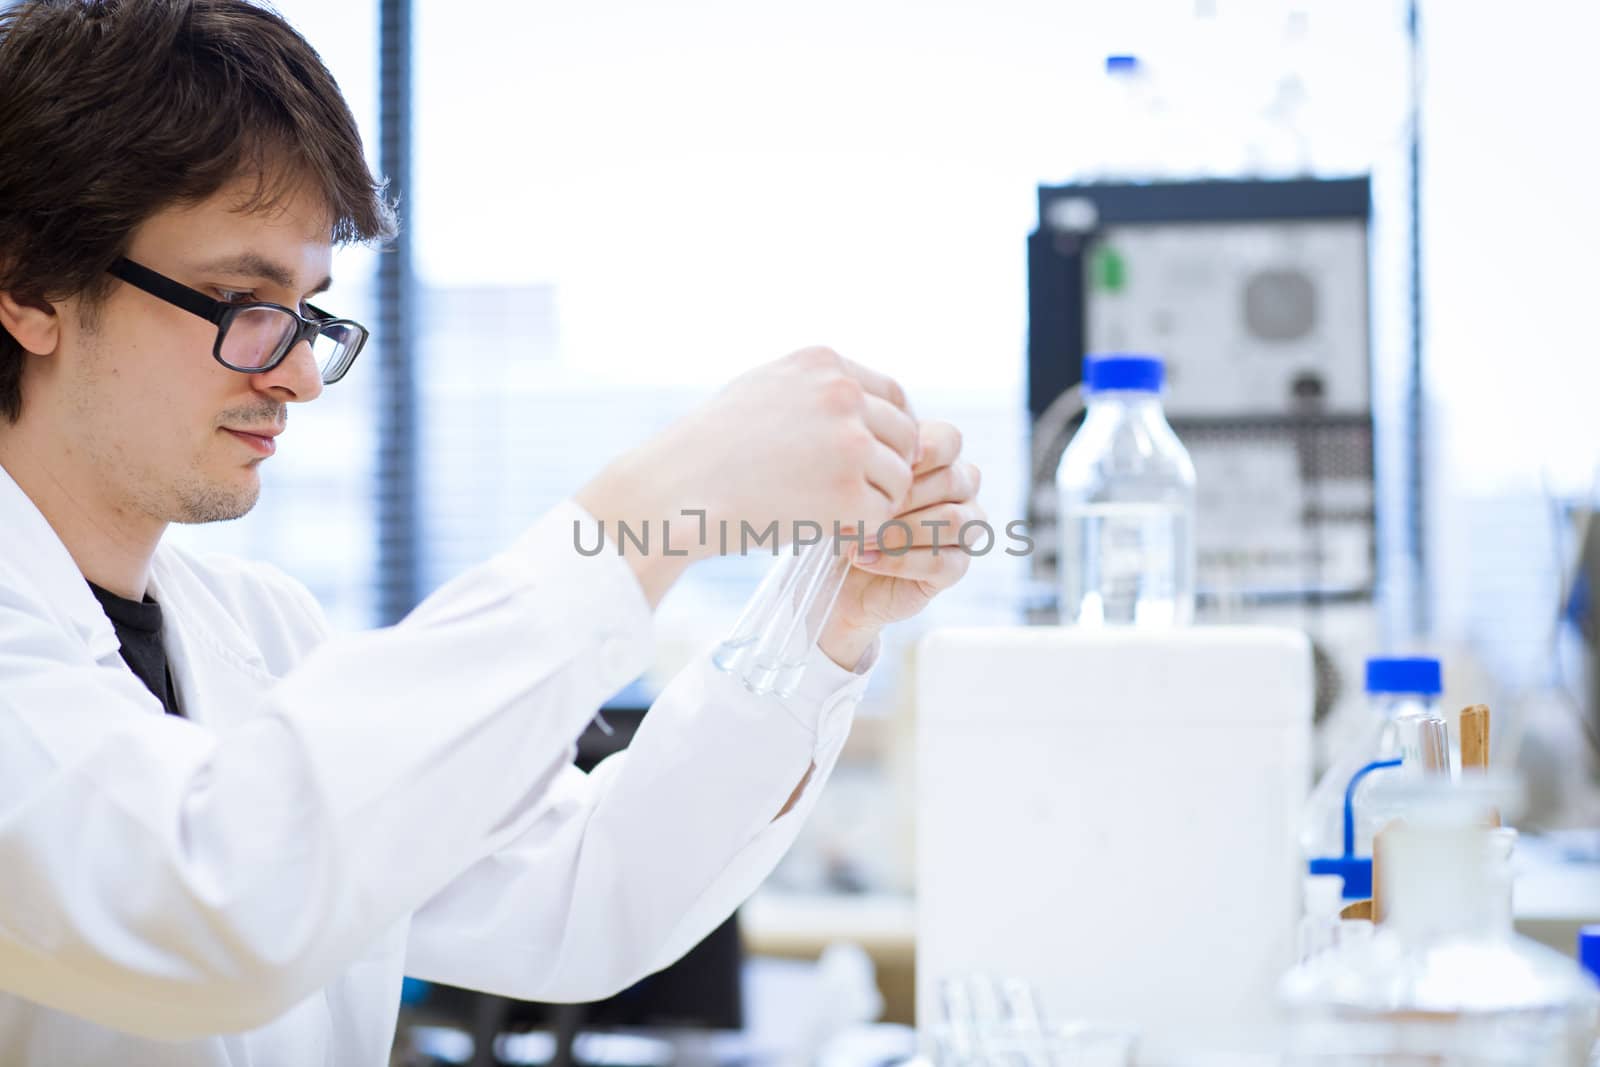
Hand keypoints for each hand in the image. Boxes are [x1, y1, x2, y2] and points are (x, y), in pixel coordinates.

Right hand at [575, 347, 917, 604]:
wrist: (673, 492)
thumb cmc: (707, 448)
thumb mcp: (761, 388)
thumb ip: (813, 389)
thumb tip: (859, 403)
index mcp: (824, 364)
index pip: (893, 396)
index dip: (891, 432)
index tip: (875, 459)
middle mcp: (843, 395)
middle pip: (905, 436)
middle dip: (887, 469)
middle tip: (854, 496)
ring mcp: (850, 444)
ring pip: (896, 479)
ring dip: (872, 501)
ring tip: (824, 512)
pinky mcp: (848, 494)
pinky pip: (880, 517)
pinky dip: (857, 530)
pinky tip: (821, 530)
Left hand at [818, 421, 982, 669]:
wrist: (830, 574)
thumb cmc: (842, 518)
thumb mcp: (853, 486)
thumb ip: (875, 468)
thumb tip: (883, 468)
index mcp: (939, 460)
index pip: (949, 440)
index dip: (922, 449)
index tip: (882, 466)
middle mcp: (960, 492)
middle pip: (952, 480)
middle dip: (904, 495)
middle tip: (863, 507)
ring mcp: (963, 530)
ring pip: (953, 521)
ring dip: (901, 530)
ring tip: (860, 538)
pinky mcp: (955, 568)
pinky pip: (941, 561)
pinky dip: (898, 560)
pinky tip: (863, 558)